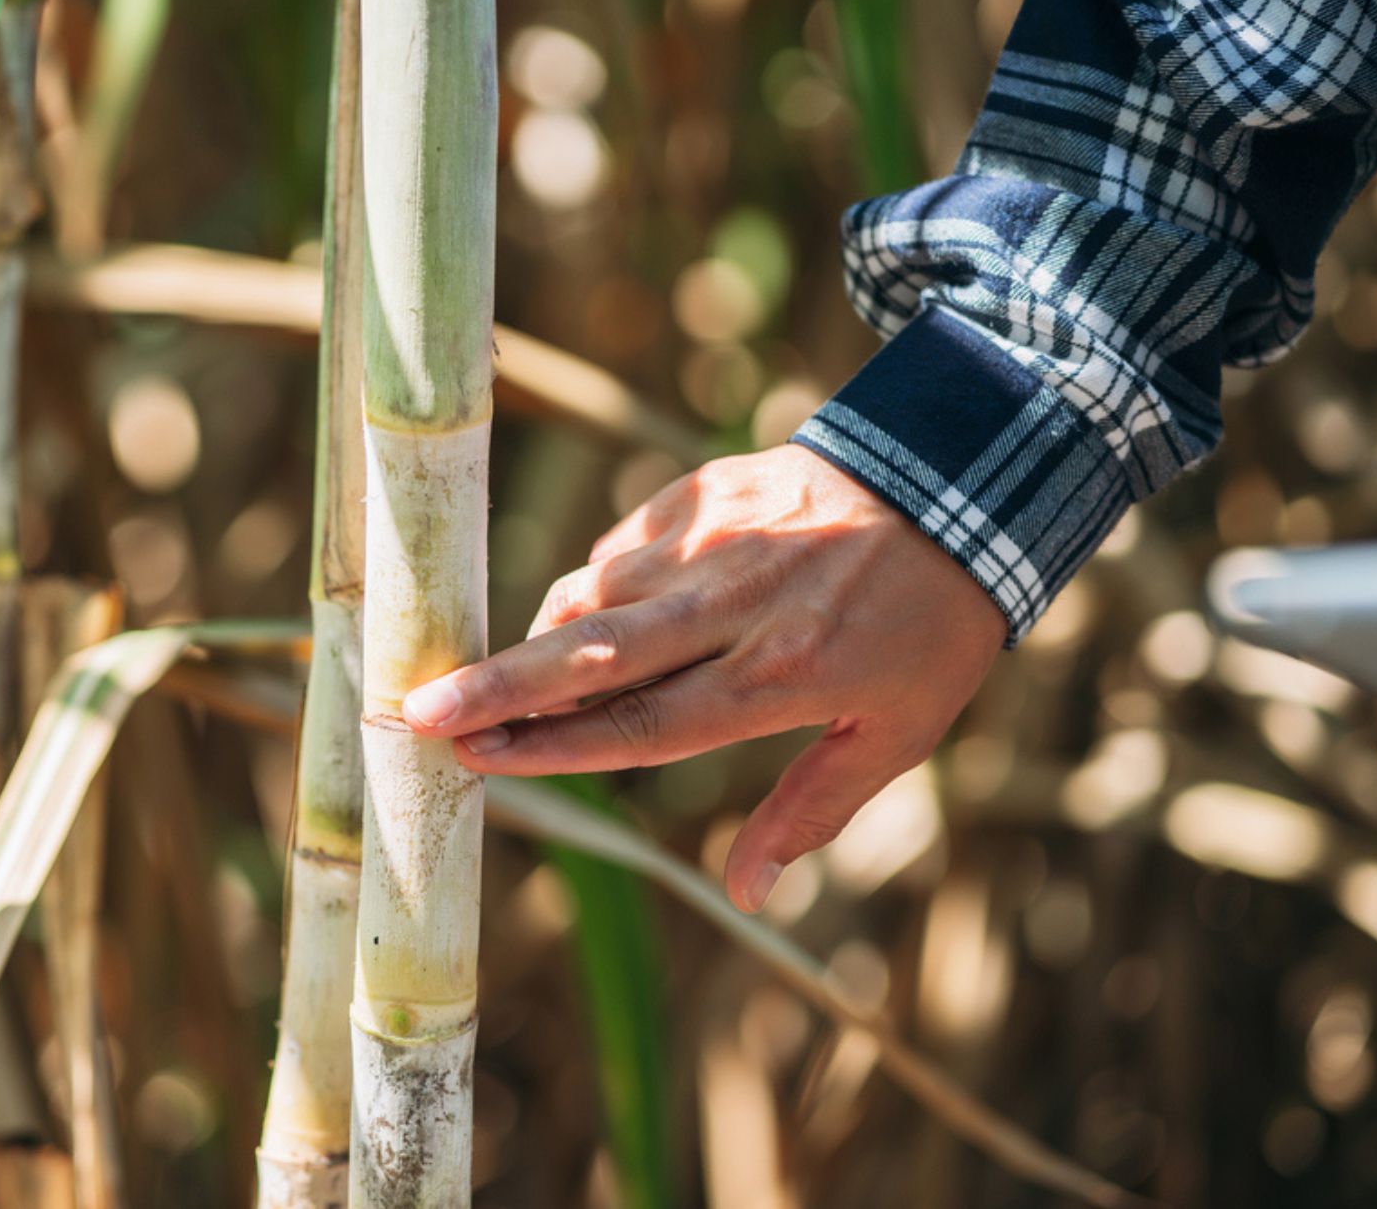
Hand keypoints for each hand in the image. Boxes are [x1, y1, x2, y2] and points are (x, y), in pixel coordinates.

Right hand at [401, 445, 1005, 912]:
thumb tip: (746, 896)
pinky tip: (591, 615)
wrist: (958, 480)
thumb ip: (810, 810)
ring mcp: (713, 540)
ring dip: (541, 639)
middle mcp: (735, 606)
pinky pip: (620, 550)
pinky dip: (594, 588)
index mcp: (782, 676)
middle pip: (593, 655)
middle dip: (500, 686)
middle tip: (418, 708)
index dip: (556, 749)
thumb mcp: (897, 734)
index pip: (645, 724)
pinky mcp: (701, 491)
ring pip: (594, 595)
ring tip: (498, 677)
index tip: (480, 761)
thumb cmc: (928, 626)